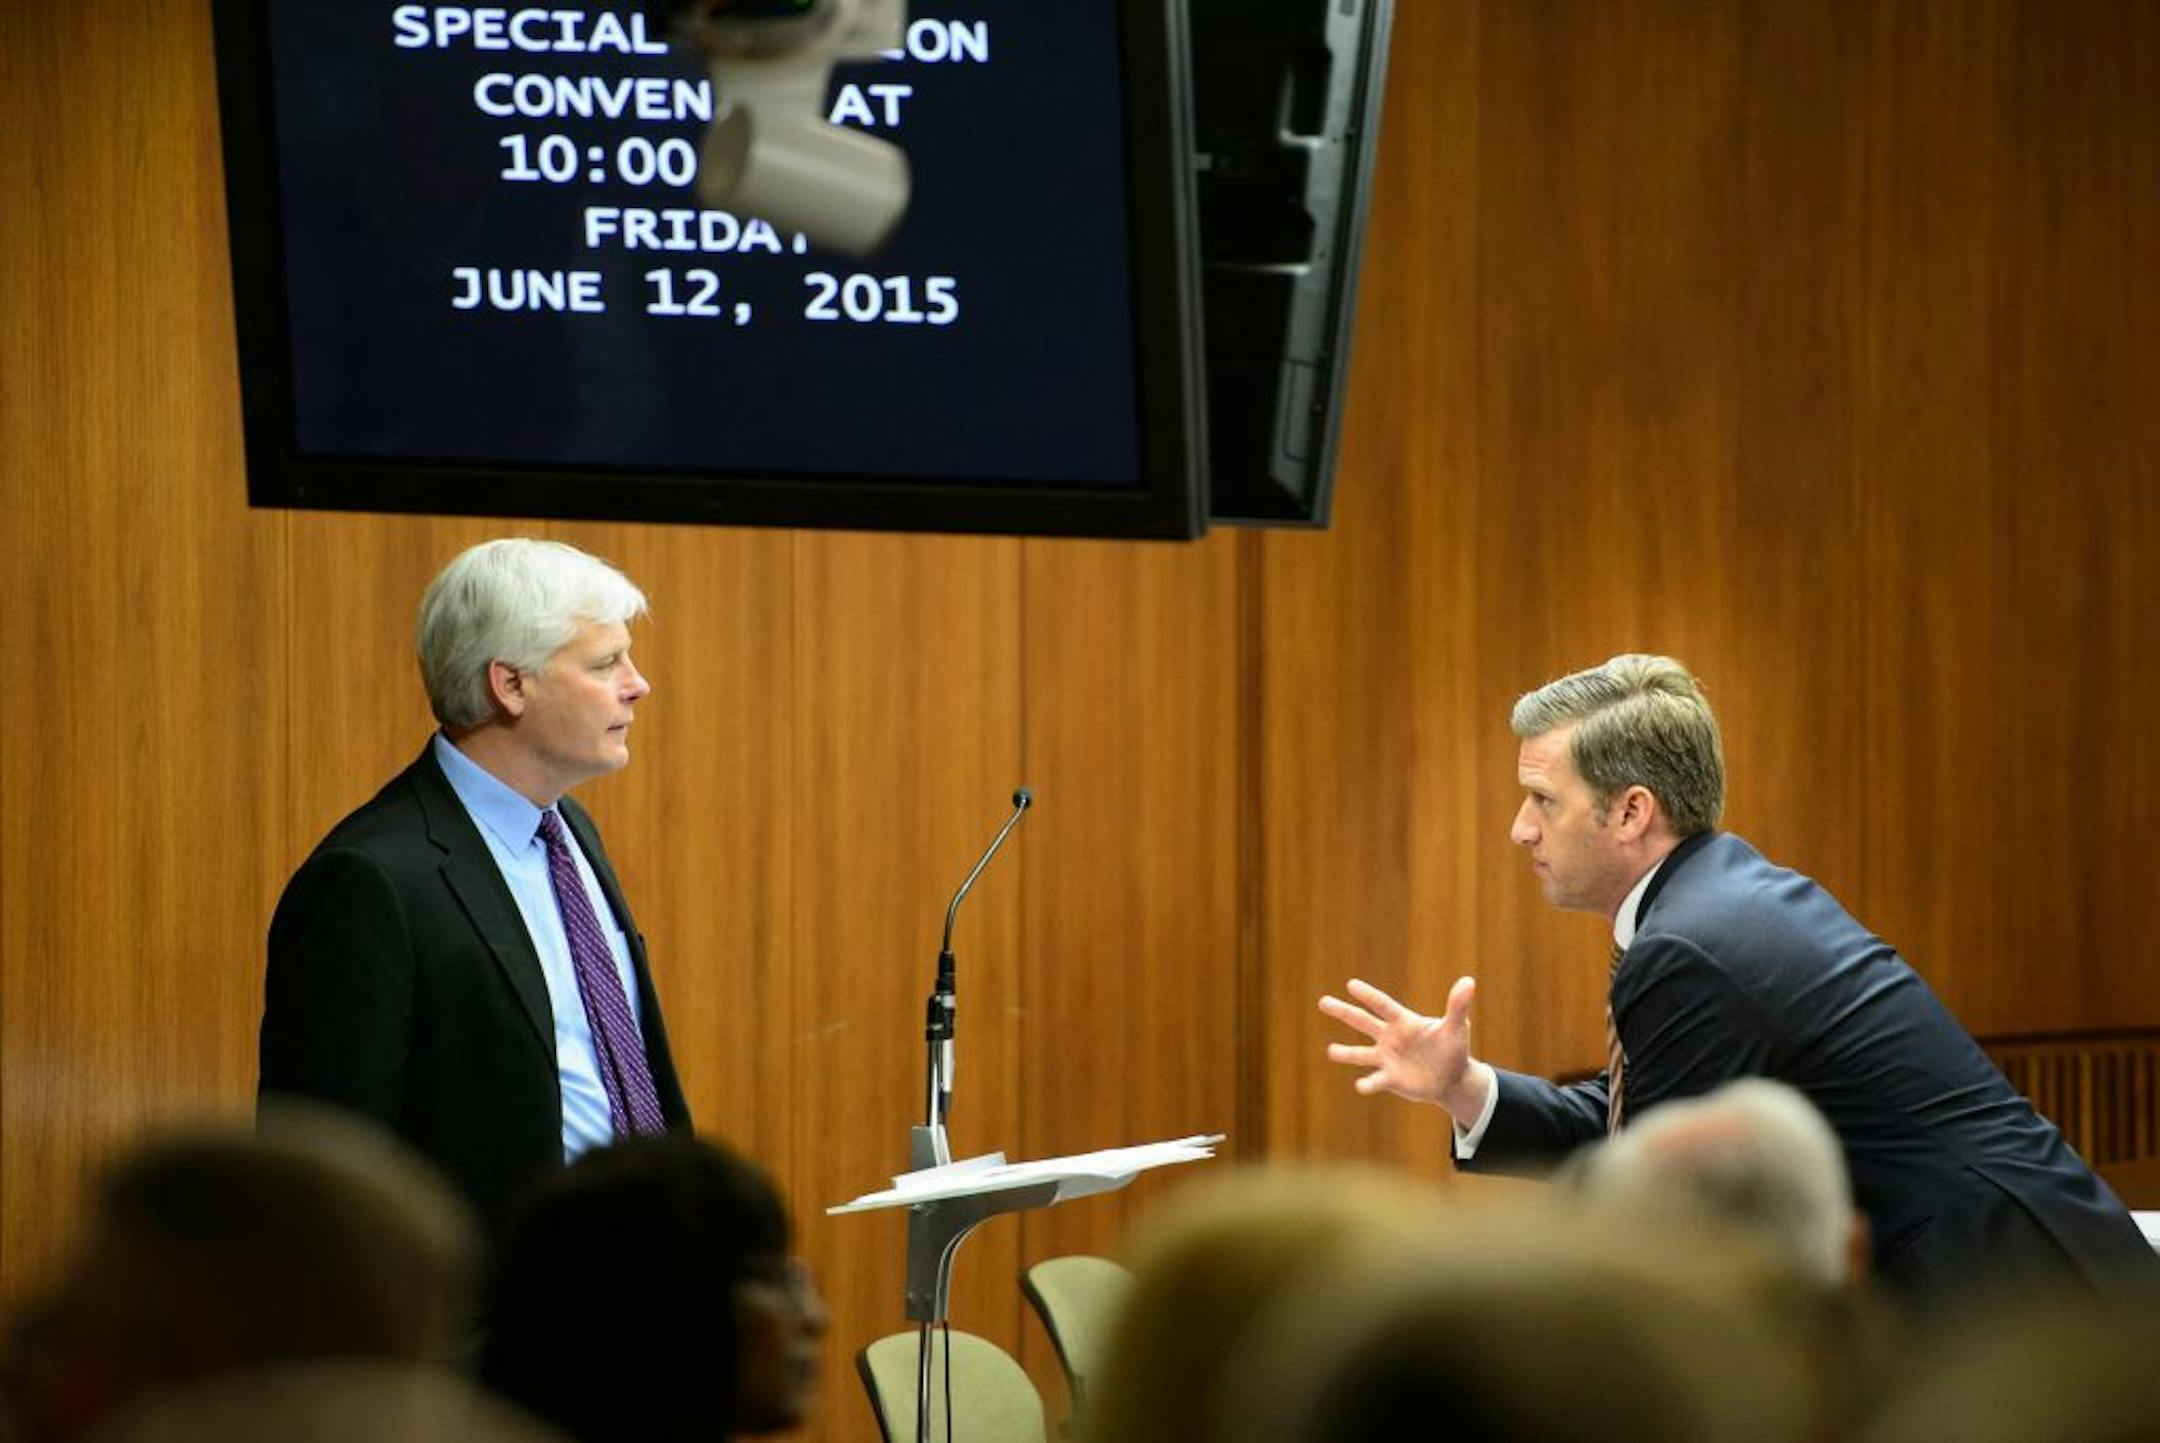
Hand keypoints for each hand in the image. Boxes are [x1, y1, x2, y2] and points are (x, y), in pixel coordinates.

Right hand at [1319, 976, 1491, 1120]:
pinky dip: (1368, 1083)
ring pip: (1361, 1054)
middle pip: (1362, 1022)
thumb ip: (1457, 1006)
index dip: (1368, 995)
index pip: (1382, 1005)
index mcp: (1403, 1021)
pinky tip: (1361, 1085)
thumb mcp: (1456, 1027)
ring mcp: (1387, 1058)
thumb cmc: (1452, 1047)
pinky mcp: (1389, 1078)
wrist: (1451, 1078)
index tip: (1351, 985)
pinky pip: (1375, 1080)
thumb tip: (1469, 981)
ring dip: (1346, 1053)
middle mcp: (1390, 1038)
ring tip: (1330, 1051)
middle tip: (1322, 1002)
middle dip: (1343, 1012)